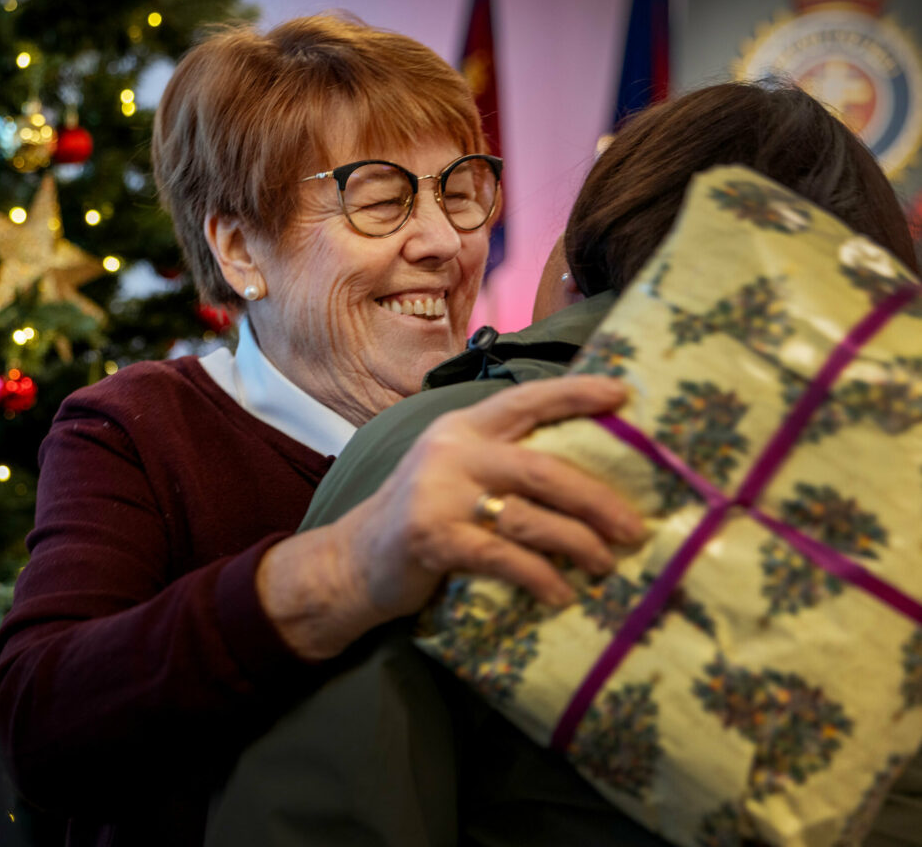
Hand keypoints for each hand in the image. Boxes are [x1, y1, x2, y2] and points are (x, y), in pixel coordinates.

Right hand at [257, 376, 643, 659]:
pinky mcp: (432, 539)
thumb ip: (503, 460)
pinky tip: (561, 593)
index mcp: (464, 428)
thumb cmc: (424, 514)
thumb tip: (588, 472)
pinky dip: (539, 577)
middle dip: (595, 499)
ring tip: (606, 563)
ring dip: (577, 543)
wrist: (355, 559)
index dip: (575, 394)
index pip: (525, 399)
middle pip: (540, 468)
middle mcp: (452, 452)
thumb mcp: (456, 471)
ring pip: (528, 516)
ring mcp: (438, 495)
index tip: (622, 395)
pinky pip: (502, 558)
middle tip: (633, 527)